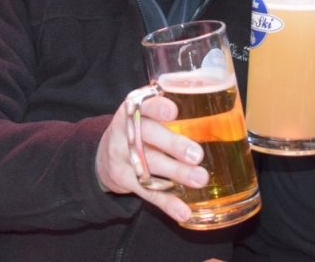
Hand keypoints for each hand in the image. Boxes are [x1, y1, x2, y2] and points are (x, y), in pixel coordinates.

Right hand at [95, 95, 207, 223]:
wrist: (104, 154)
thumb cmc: (138, 127)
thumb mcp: (145, 111)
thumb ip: (166, 107)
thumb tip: (210, 103)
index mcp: (133, 109)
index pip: (144, 105)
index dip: (157, 108)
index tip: (173, 112)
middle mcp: (125, 132)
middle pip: (148, 136)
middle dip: (173, 145)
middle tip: (197, 154)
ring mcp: (123, 157)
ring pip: (150, 165)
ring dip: (176, 173)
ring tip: (199, 178)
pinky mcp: (125, 181)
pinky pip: (147, 192)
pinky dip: (167, 203)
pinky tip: (183, 211)